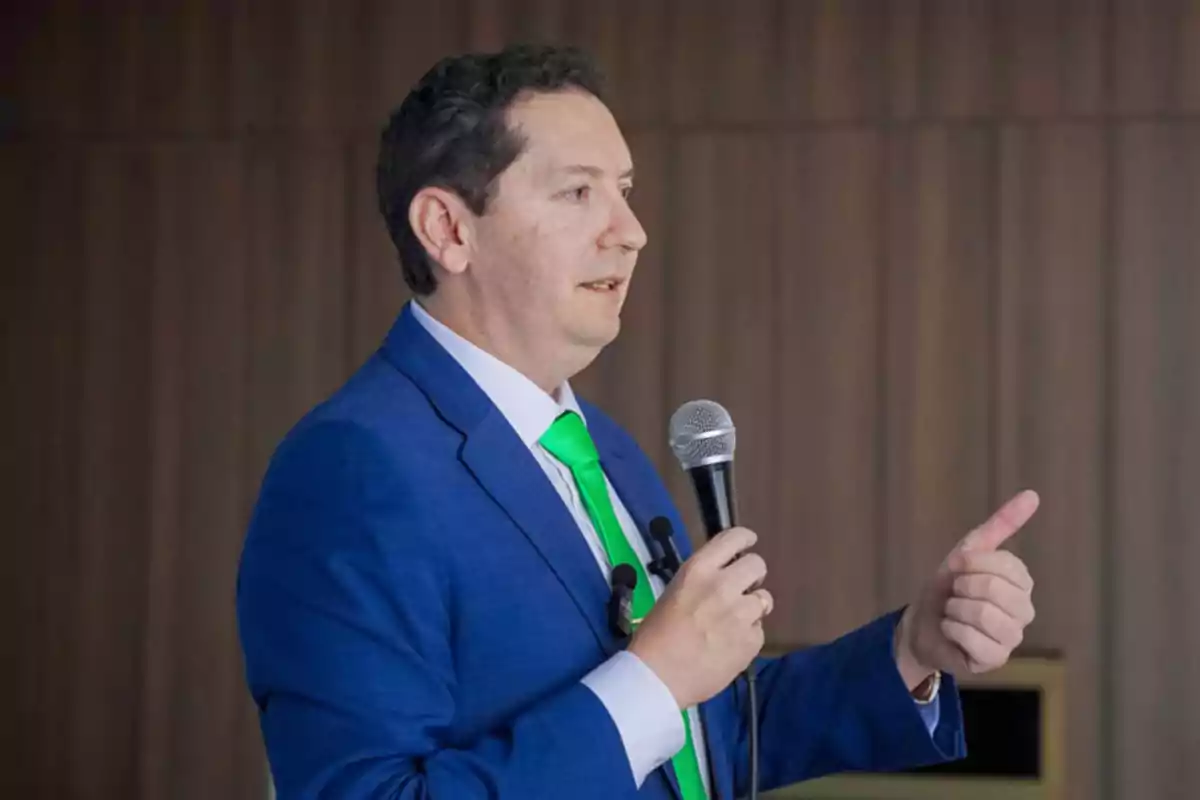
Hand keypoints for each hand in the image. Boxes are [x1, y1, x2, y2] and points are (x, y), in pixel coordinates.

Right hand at [628, 526, 772, 709]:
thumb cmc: (656, 635)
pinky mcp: (751, 640)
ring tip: (734, 623)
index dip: (745, 539)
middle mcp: (724, 585)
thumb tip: (721, 578)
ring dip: (752, 607)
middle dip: (753, 575)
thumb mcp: (674, 592)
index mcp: (699, 569)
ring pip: (764, 598)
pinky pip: (759, 630)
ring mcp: (741, 613)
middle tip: (742, 589)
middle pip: (757, 564)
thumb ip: (701, 581)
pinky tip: (729, 646)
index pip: (735, 537)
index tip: (748, 543)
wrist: (658, 676)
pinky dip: (748, 636)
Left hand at [895, 490, 1039, 686]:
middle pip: (994, 589)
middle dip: (962, 587)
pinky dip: (953, 631)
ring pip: (986, 615)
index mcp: (1021, 582)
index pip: (1005, 565)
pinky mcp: (996, 660)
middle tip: (955, 594)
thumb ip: (1000, 525)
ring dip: (955, 610)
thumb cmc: (947, 588)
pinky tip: (952, 632)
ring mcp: (1012, 638)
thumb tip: (1032, 495)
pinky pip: (975, 641)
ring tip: (953, 613)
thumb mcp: (968, 552)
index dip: (972, 563)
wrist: (920, 623)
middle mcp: (1024, 610)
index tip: (958, 568)